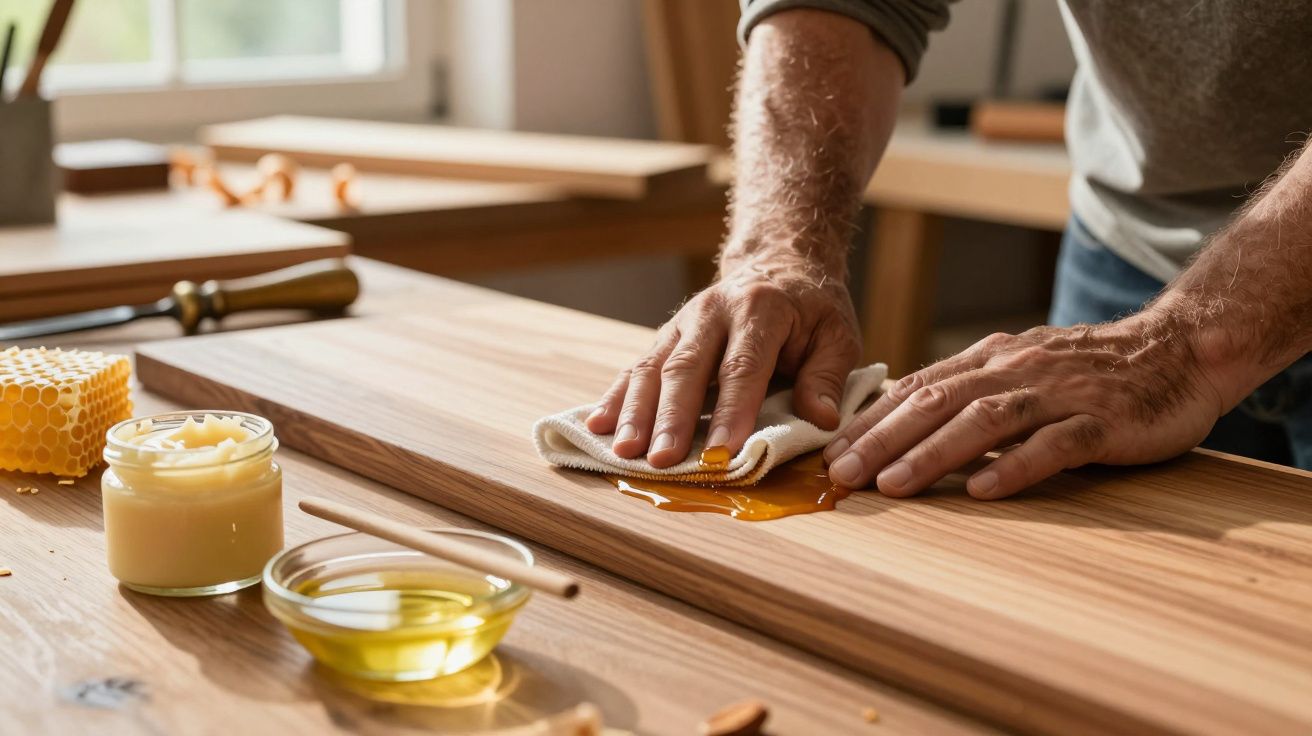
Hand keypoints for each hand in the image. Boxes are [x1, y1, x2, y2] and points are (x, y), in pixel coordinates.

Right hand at [587, 255, 860, 466]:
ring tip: (624, 451)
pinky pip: (634, 368)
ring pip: (651, 368)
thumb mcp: (838, 335)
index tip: (724, 452)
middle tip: (662, 460)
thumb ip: (828, 377)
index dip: (733, 410)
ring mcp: (682, 324)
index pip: (744, 366)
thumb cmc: (811, 310)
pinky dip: (614, 398)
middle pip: (686, 368)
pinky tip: (596, 426)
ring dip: (635, 413)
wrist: (777, 264)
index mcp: (761, 310)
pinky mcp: (664, 337)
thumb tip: (821, 420)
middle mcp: (713, 312)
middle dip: (672, 418)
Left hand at [823, 311, 1229, 498]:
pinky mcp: (1103, 422)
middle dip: (883, 438)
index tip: (829, 451)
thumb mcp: (1020, 370)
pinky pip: (1055, 444)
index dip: (871, 420)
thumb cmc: (1090, 371)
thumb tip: (902, 420)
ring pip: (985, 421)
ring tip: (892, 484)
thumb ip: (969, 391)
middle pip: (938, 402)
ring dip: (933, 454)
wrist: (1180, 350)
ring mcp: (1060, 394)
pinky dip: (1016, 466)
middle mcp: (1017, 370)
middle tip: (842, 473)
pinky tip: (984, 490)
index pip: (918, 388)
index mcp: (992, 360)